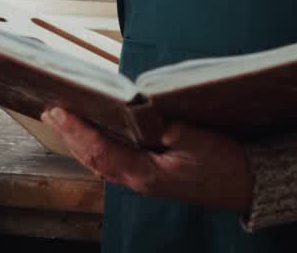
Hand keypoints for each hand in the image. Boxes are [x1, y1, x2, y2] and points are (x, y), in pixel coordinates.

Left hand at [41, 108, 254, 211]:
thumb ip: (176, 130)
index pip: (101, 152)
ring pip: (101, 160)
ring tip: (63, 118)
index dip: (78, 131)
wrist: (246, 187)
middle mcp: (138, 179)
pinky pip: (115, 159)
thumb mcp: (203, 143)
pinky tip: (94, 131)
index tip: (59, 111)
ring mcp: (143, 178)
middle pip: (93, 158)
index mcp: (146, 174)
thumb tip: (150, 114)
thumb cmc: (226, 166)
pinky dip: (98, 144)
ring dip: (80, 140)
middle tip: (50, 110)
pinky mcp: (150, 173)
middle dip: (70, 134)